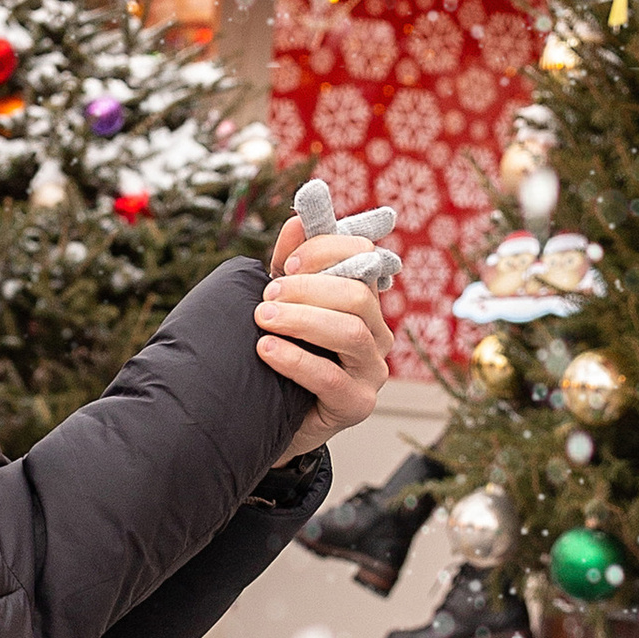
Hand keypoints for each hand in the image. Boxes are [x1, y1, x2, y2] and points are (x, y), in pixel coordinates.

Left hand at [254, 208, 397, 456]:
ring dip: (301, 320)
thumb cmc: (278, 353)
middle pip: (357, 296)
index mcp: (362, 301)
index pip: (363, 257)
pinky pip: (331, 378)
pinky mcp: (357, 404)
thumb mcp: (283, 306)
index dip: (325, 251)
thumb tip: (296, 220)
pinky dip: (295, 359)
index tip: (285, 263)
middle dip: (308, 288)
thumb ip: (289, 267)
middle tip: (267, 296)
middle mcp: (376, 333)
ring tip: (262, 318)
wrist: (263, 417)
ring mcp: (371, 370)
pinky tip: (265, 350)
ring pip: (350, 332)